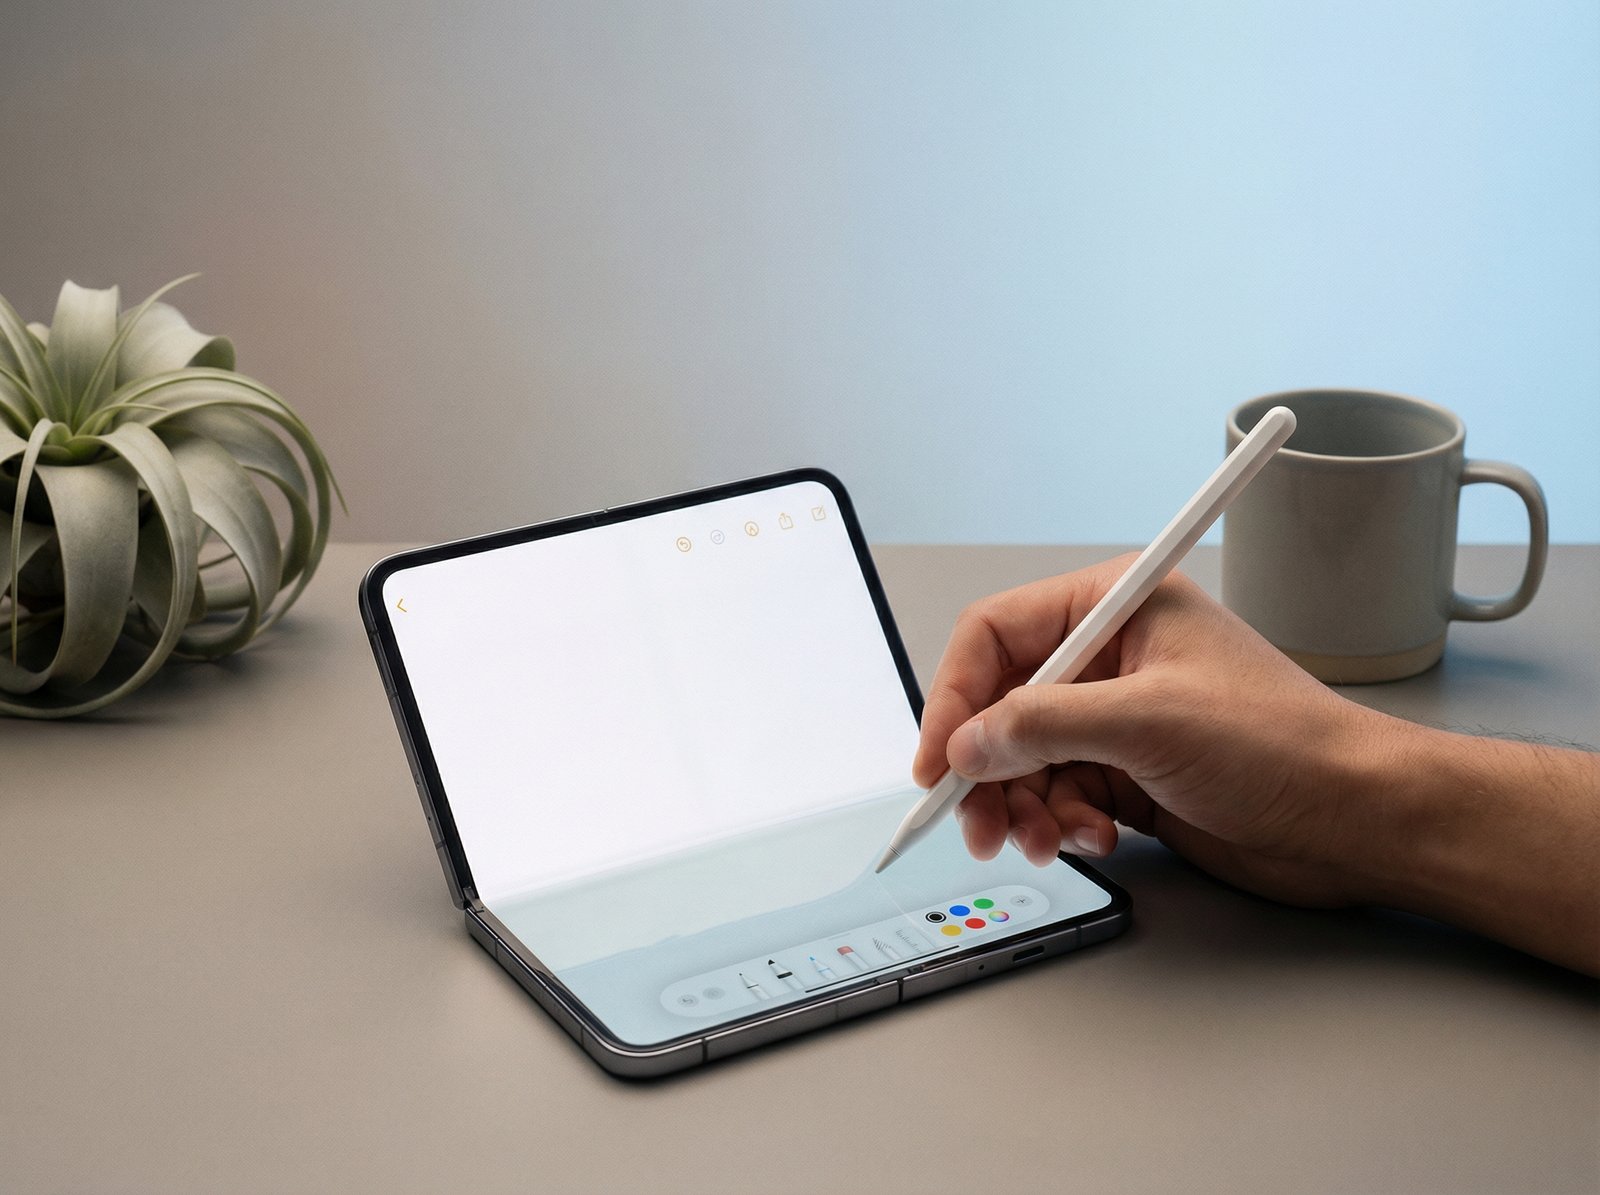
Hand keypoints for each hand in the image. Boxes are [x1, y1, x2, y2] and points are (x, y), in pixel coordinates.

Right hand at [914, 556, 1420, 907]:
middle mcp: (1109, 657)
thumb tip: (968, 743)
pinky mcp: (1128, 772)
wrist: (1356, 819)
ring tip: (1045, 841)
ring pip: (1023, 760)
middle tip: (979, 824)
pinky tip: (1092, 839)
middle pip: (1001, 704)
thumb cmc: (1285, 745)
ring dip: (1021, 807)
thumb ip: (1044, 726)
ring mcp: (1117, 717)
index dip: (956, 696)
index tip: (939, 760)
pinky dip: (1060, 823)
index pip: (996, 634)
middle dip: (986, 769)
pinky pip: (1058, 794)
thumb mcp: (1150, 722)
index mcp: (1117, 607)